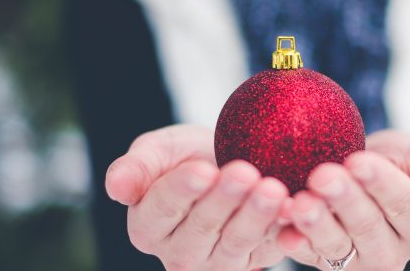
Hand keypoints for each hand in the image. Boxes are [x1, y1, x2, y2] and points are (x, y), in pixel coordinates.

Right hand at [105, 124, 288, 270]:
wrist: (229, 163)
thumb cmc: (187, 156)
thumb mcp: (158, 151)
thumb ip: (136, 167)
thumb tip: (116, 187)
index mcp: (148, 225)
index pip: (162, 209)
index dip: (182, 190)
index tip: (202, 169)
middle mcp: (179, 253)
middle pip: (202, 227)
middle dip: (225, 199)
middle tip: (245, 172)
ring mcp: (217, 263)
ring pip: (236, 242)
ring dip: (256, 216)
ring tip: (272, 188)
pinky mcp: (253, 263)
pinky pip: (268, 248)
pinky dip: (282, 229)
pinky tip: (293, 208)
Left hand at [276, 130, 409, 270]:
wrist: (364, 170)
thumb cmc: (401, 163)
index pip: (404, 205)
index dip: (381, 183)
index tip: (358, 161)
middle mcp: (393, 252)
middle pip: (368, 226)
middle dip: (344, 200)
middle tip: (323, 175)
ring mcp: (357, 261)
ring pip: (336, 246)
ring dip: (317, 225)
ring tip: (301, 203)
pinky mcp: (325, 262)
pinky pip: (309, 255)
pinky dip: (295, 244)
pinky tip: (283, 231)